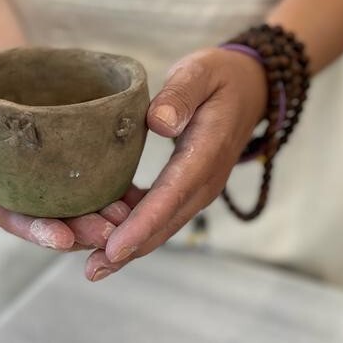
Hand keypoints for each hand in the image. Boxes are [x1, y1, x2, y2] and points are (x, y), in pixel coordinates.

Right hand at [0, 89, 130, 251]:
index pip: (14, 218)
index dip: (37, 231)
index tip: (61, 239)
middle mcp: (23, 193)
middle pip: (52, 218)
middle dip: (80, 229)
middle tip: (109, 233)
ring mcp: (48, 181)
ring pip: (77, 205)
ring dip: (103, 215)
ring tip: (129, 217)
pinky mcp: (70, 163)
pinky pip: (94, 181)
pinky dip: (114, 190)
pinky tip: (137, 196)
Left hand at [84, 47, 267, 281]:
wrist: (250, 89)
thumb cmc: (218, 77)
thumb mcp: (201, 72)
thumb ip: (180, 94)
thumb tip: (159, 123)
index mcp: (205, 155)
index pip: (170, 196)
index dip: (142, 225)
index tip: (114, 249)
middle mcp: (201, 184)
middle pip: (162, 225)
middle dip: (127, 251)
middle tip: (92, 271)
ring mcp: (193, 192)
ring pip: (158, 228)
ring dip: (126, 248)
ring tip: (93, 266)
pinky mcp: (182, 191)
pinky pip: (155, 217)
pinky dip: (129, 229)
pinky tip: (100, 236)